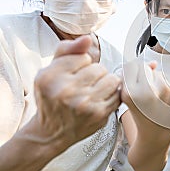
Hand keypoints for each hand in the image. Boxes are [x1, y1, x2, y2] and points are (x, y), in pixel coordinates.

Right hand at [33, 35, 120, 149]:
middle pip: (99, 68)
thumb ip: (67, 50)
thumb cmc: (52, 96)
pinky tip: (99, 100)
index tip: (73, 74)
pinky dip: (111, 95)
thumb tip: (87, 38)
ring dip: (106, 83)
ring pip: (111, 79)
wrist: (51, 132)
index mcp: (50, 77)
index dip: (81, 64)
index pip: (83, 57)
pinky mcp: (99, 114)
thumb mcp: (50, 70)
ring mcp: (84, 104)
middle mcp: (66, 91)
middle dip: (94, 74)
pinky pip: (117, 94)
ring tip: (94, 90)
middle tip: (84, 85)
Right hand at [122, 59, 169, 137]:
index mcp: (130, 93)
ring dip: (155, 80)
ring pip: (157, 72)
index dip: (131, 74)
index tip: (134, 84)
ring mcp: (164, 89)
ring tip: (155, 98)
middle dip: (144, 76)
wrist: (156, 134)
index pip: (131, 66)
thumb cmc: (141, 116)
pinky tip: (164, 98)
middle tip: (145, 94)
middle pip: (144, 67)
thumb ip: (132, 77)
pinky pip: (168, 77)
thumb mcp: (127, 98)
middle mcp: (148, 90)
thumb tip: (154, 63)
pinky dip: (166, 84)